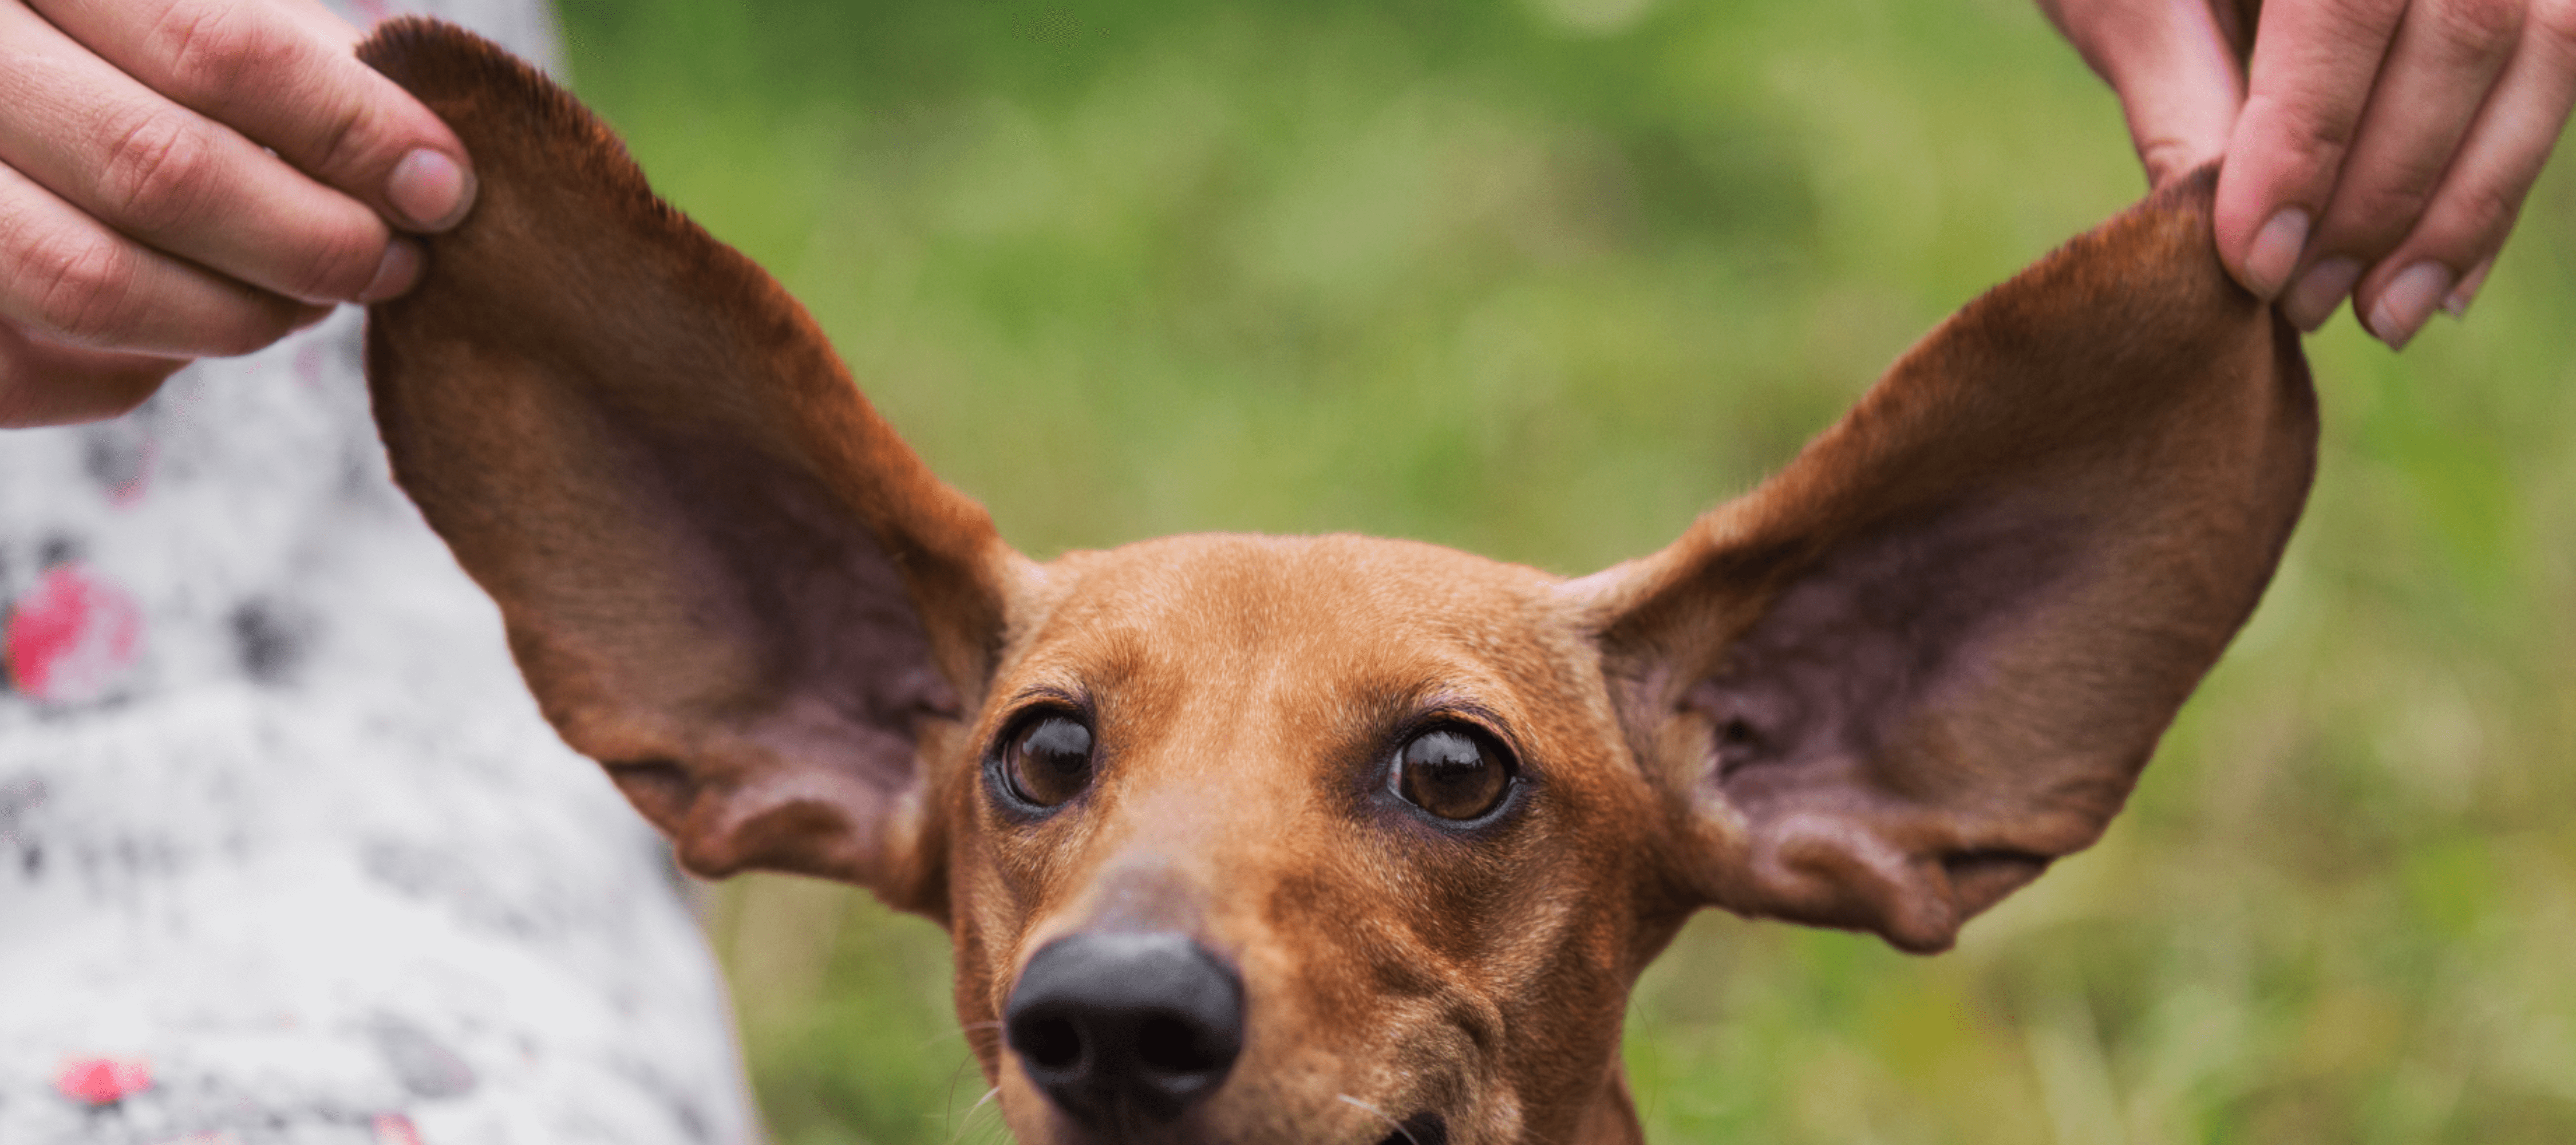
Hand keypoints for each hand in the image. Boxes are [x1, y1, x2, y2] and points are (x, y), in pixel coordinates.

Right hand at [0, 0, 473, 426]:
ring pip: (91, 281)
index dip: (349, 128)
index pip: (216, 48)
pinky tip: (191, 326)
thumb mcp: (175, 9)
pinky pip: (35, 366)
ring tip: (310, 299)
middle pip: (158, 168)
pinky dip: (142, 364)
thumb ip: (281, 56)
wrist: (0, 101)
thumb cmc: (99, 51)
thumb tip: (420, 165)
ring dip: (239, 312)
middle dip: (313, 238)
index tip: (444, 185)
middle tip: (394, 262)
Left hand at [2040, 0, 2575, 348]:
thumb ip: (2179, 98)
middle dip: (2386, 192)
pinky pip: (2548, 76)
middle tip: (2304, 301)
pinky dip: (2495, 187)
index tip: (2256, 259)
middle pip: (2463, 33)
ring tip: (2379, 315)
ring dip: (2462, 208)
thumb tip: (2230, 243)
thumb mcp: (2130, 6)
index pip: (2349, 4)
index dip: (2310, 138)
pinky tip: (2440, 284)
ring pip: (2538, 57)